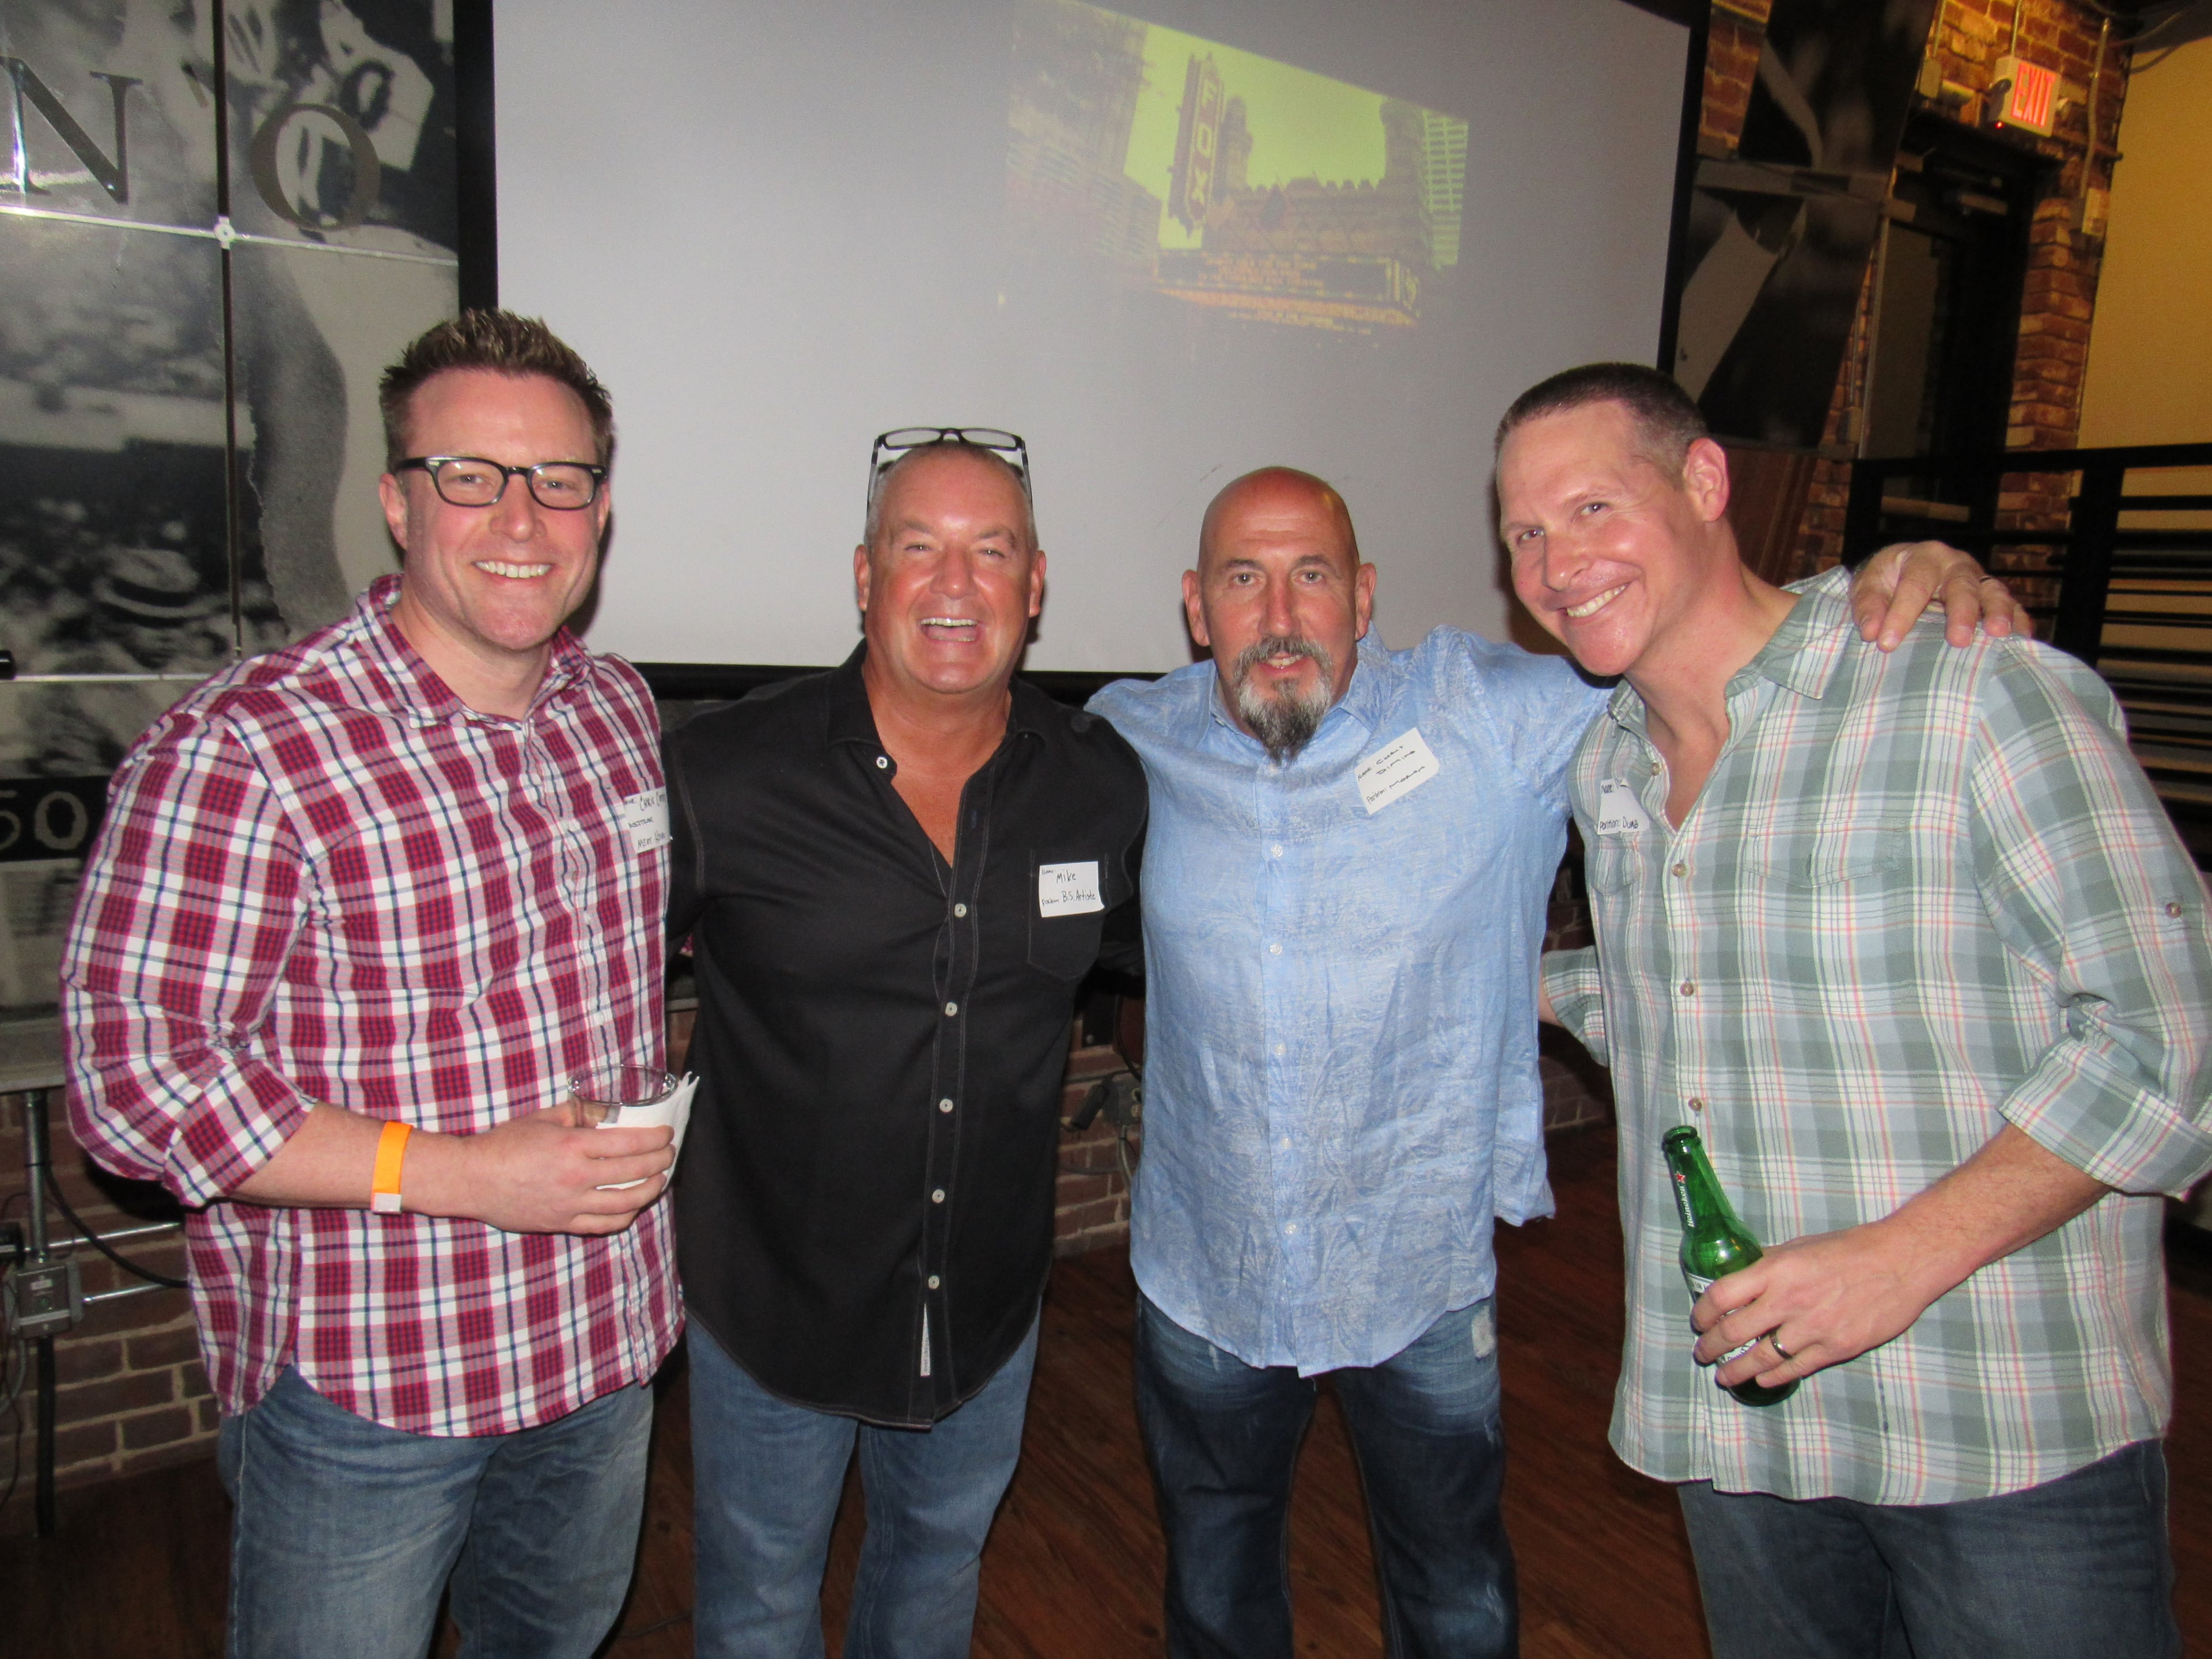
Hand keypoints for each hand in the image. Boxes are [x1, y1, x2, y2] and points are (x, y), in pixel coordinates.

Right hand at [409, 1105, 674, 1235]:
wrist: (472, 1179)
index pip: (630, 1142)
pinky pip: (604, 1224)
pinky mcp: (562, 1223)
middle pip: (635, 1172)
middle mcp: (576, 1176)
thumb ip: (579, 1113)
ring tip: (659, 1180)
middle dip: (661, 1162)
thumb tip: (608, 1113)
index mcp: (573, 1146)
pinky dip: (625, 1216)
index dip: (655, 1139)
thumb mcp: (543, 1118)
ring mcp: (570, 1204)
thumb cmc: (504, 1144)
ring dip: (650, 1190)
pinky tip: (634, 1206)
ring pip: (626, 1203)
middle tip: (669, 1154)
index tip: (667, 1135)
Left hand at [1689, 1220, 1946, 1390]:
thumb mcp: (1799, 1246)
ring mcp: (1813, 1328)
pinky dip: (1771, 1377)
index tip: (1698, 1321)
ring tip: (1724, 1376)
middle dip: (1711, 1347)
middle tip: (1702, 1353)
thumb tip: (1738, 1274)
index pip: (1721, 1296)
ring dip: (1736, 1370)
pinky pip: (1794, 1369)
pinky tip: (1761, 1379)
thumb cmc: (1848, 1249)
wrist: (1901, 1262)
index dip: (1703, 1313)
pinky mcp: (1836, 1348)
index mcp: (1775, 1270)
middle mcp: (1789, 1300)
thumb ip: (1767, 1264)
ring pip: (1761, 1358)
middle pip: (1734, 1332)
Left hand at [1848, 541, 2034, 651]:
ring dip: (1998, 613)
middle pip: (1961, 585)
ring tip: (1999, 634)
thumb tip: (1872, 631)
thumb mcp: (1868, 586)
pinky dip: (2019, 622)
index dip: (1901, 615)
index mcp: (1922, 557)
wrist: (1905, 570)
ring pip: (1993, 592)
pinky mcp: (1992, 595)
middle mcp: (1955, 564)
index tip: (1887, 643)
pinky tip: (2023, 640)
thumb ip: (1868, 606)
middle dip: (1961, 613)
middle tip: (1958, 640)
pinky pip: (2013, 606)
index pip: (1914, 585)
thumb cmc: (1887, 580)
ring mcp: (1978, 579)